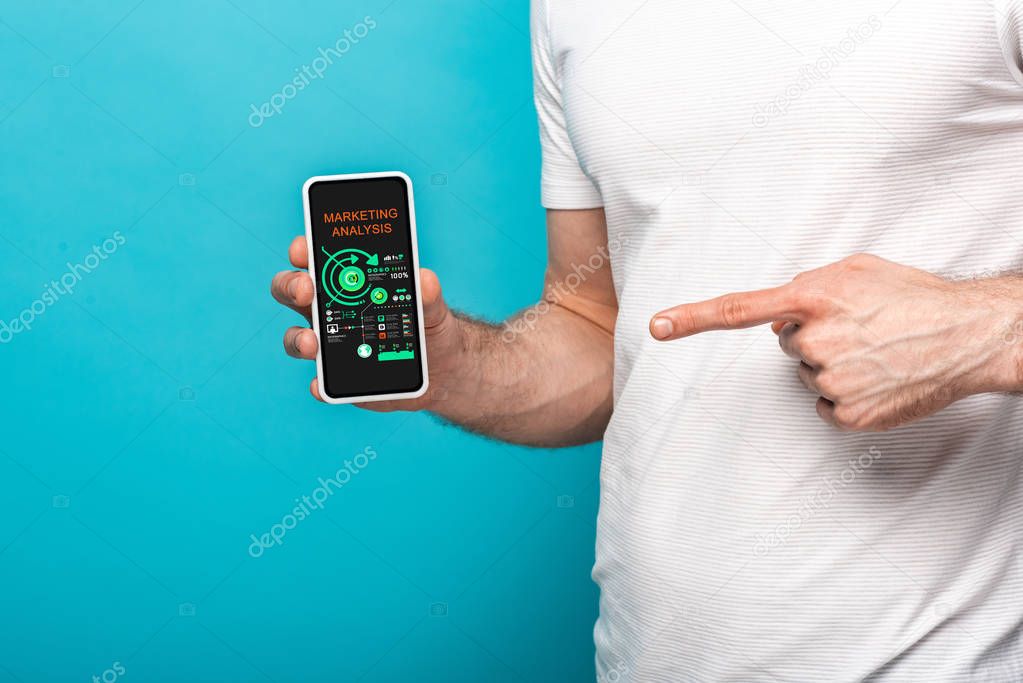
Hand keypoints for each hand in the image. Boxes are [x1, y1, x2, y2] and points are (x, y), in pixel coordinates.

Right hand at [270, 236, 466, 409]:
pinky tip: (322, 386)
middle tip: (306, 290)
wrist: (442, 369)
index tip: (304, 250)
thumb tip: (425, 280)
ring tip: (313, 344)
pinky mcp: (340, 379)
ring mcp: (332, 346)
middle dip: (291, 286)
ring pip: (297, 338)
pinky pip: (321, 383)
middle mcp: (331, 311)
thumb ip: (429, 295)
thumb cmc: (429, 327)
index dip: (303, 251)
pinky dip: (319, 385)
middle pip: (293, 292)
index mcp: (349, 284)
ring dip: (298, 339)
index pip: (316, 259)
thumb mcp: (433, 309)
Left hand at [649, 253, 1020, 430]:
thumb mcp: (856, 269)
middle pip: (786, 346)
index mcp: (811, 298)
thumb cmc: (913, 296)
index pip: (737, 310)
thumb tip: (778, 314)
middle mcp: (812, 341)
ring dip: (833, 365)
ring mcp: (829, 381)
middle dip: (813, 337)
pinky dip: (845, 396)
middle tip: (860, 330)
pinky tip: (877, 379)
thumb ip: (807, 285)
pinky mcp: (847, 414)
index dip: (693, 318)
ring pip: (807, 376)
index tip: (656, 326)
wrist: (970, 335)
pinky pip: (825, 405)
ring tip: (877, 351)